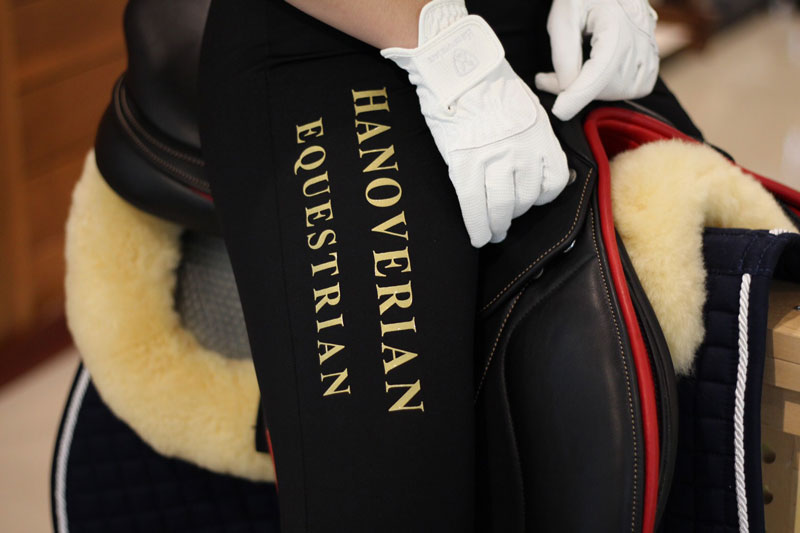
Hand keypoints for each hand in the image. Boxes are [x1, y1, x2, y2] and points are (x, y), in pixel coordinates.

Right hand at [381, 0, 568, 246]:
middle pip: (527, 199)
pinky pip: (474, 206)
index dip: (544, 197)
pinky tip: (478, 237)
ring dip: (498, 225)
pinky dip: (477, 227)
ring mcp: (492, 159)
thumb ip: (536, 138)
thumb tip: (539, 166)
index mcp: (540, 136)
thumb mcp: (528, 108)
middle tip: (507, 220)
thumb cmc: (490, 85)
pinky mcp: (464, 164)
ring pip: (501, 207)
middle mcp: (522, 151)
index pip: (554, 182)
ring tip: (493, 233)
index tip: (533, 201)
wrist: (458, 70)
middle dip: (517, 213)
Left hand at [535, 0, 659, 120]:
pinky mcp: (652, 57)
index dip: (578, 96)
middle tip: (549, 78)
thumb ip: (564, 54)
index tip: (560, 111)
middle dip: (577, 89)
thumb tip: (567, 89)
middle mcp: (639, 38)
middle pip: (608, 86)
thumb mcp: (563, 18)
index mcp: (616, 25)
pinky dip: (614, 89)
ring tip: (574, 71)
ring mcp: (650, 48)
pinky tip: (596, 75)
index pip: (600, 72)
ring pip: (621, 91)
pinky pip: (636, 88)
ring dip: (593, 90)